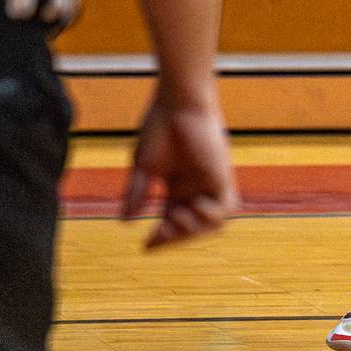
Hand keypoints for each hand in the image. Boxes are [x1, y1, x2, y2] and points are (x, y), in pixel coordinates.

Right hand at [121, 96, 238, 249]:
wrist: (176, 104)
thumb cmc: (160, 127)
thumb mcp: (144, 167)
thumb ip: (137, 194)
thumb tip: (124, 223)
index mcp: (177, 188)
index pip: (172, 222)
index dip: (162, 238)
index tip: (145, 247)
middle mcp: (196, 188)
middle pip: (192, 227)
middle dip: (175, 239)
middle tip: (157, 237)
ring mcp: (210, 183)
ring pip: (212, 223)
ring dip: (193, 230)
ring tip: (174, 221)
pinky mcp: (222, 175)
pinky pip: (225, 208)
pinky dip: (209, 215)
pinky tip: (191, 206)